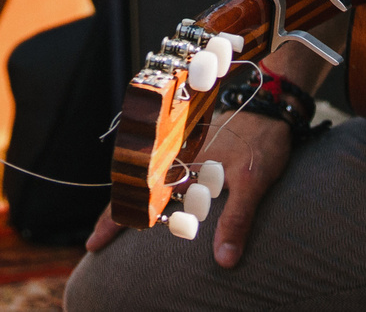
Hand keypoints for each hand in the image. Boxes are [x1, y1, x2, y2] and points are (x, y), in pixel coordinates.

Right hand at [83, 111, 295, 266]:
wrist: (271, 105)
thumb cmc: (262, 141)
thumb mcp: (252, 183)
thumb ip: (236, 220)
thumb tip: (223, 261)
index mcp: (181, 164)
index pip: (138, 197)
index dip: (114, 220)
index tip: (94, 243)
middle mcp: (176, 157)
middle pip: (134, 189)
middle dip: (115, 215)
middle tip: (98, 242)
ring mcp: (184, 153)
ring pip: (147, 181)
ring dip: (132, 203)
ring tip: (117, 225)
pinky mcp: (196, 151)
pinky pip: (164, 175)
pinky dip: (152, 192)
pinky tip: (153, 203)